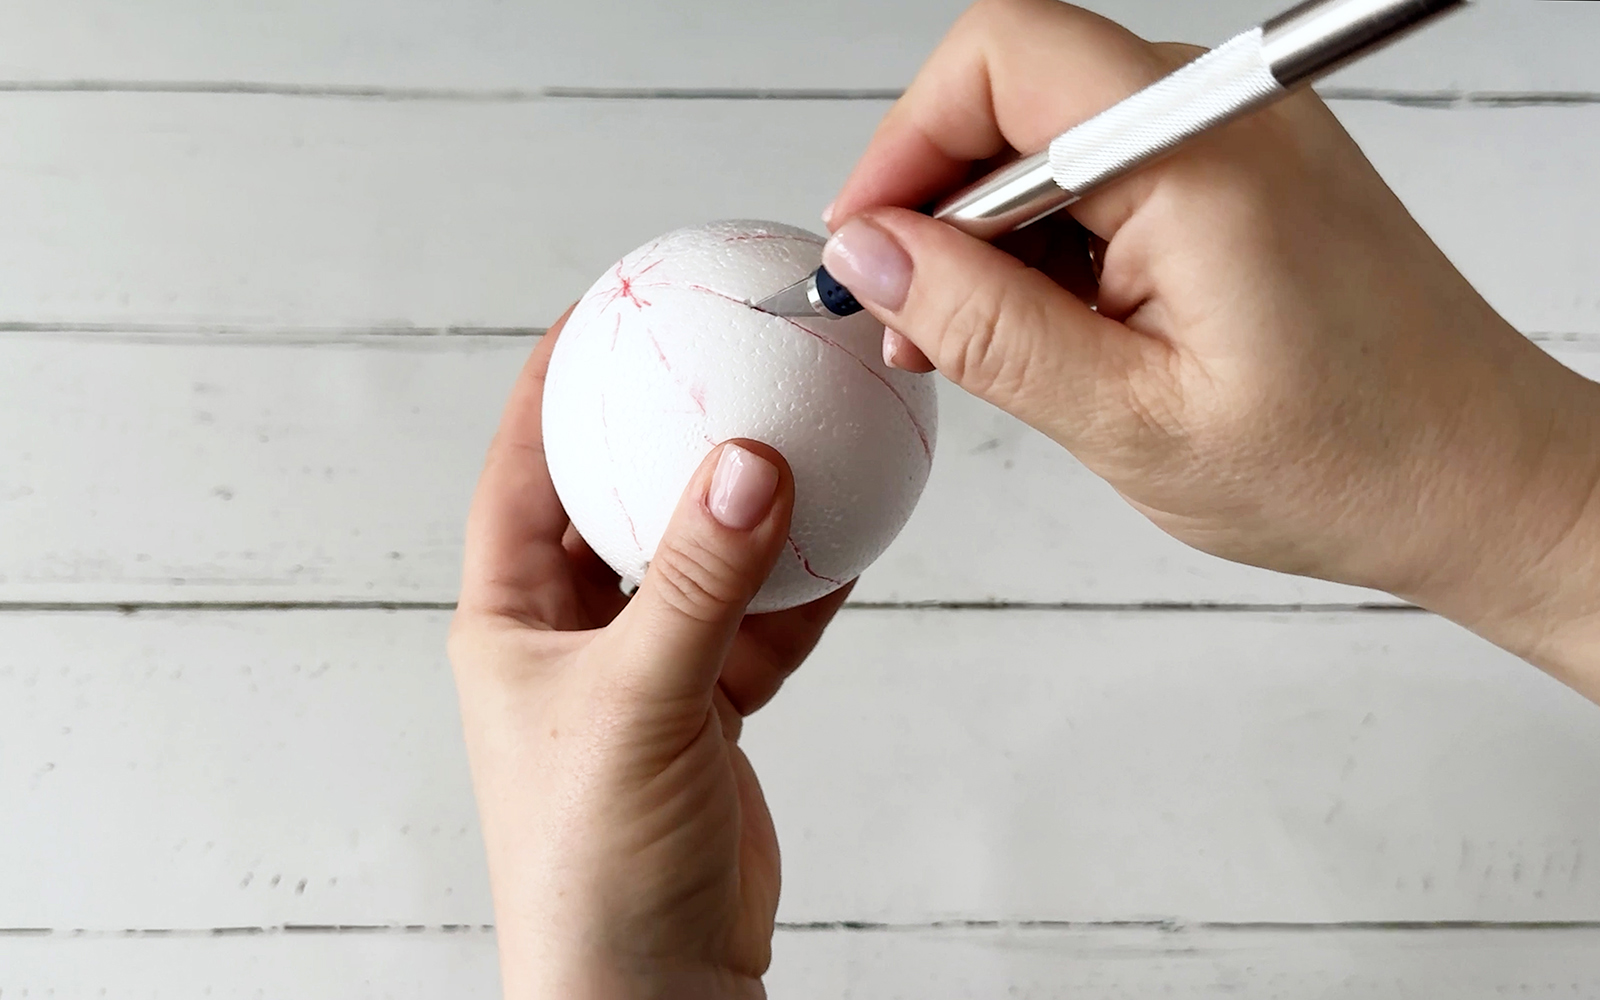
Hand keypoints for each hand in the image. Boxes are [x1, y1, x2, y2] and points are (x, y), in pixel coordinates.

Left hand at [449, 312, 852, 998]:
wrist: (653, 990)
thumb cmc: (592, 867)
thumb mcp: (637, 704)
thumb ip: (697, 584)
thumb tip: (748, 462)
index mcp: (512, 623)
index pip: (521, 471)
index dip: (551, 383)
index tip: (601, 306)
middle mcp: (573, 637)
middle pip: (618, 499)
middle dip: (663, 425)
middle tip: (715, 347)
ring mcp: (647, 672)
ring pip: (703, 556)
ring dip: (751, 501)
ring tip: (801, 423)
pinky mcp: (712, 713)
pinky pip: (763, 621)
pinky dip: (806, 581)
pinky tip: (850, 531)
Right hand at [821, 0, 1599, 693]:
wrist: (1481, 481)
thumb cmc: (1349, 462)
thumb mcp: (1129, 418)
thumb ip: (986, 327)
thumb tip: (876, 258)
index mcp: (1197, 153)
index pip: (998, 59)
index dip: (905, 145)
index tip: (869, 246)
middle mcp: (1223, 117)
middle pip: (1017, 89)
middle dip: (938, 199)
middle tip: (912, 316)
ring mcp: (1237, 140)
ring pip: (1054, 136)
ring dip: (993, 234)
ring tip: (978, 346)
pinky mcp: (1242, 177)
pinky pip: (1109, 174)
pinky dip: (1055, 246)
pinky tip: (1048, 332)